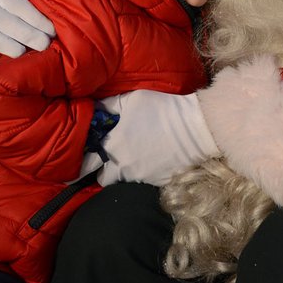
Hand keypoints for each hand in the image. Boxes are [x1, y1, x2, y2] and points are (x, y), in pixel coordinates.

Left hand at [96, 90, 218, 186]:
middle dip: (103, 169)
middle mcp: (123, 167)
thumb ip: (109, 106)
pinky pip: (142, 182)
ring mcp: (140, 177)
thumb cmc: (161, 110)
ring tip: (132, 157)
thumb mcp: (131, 100)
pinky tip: (150, 160)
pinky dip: (142, 173)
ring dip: (123, 171)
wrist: (195, 128)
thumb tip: (95, 110)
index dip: (86, 159)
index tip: (89, 154)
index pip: (88, 163)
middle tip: (109, 157)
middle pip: (103, 178)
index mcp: (113, 147)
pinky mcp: (157, 183)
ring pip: (122, 181)